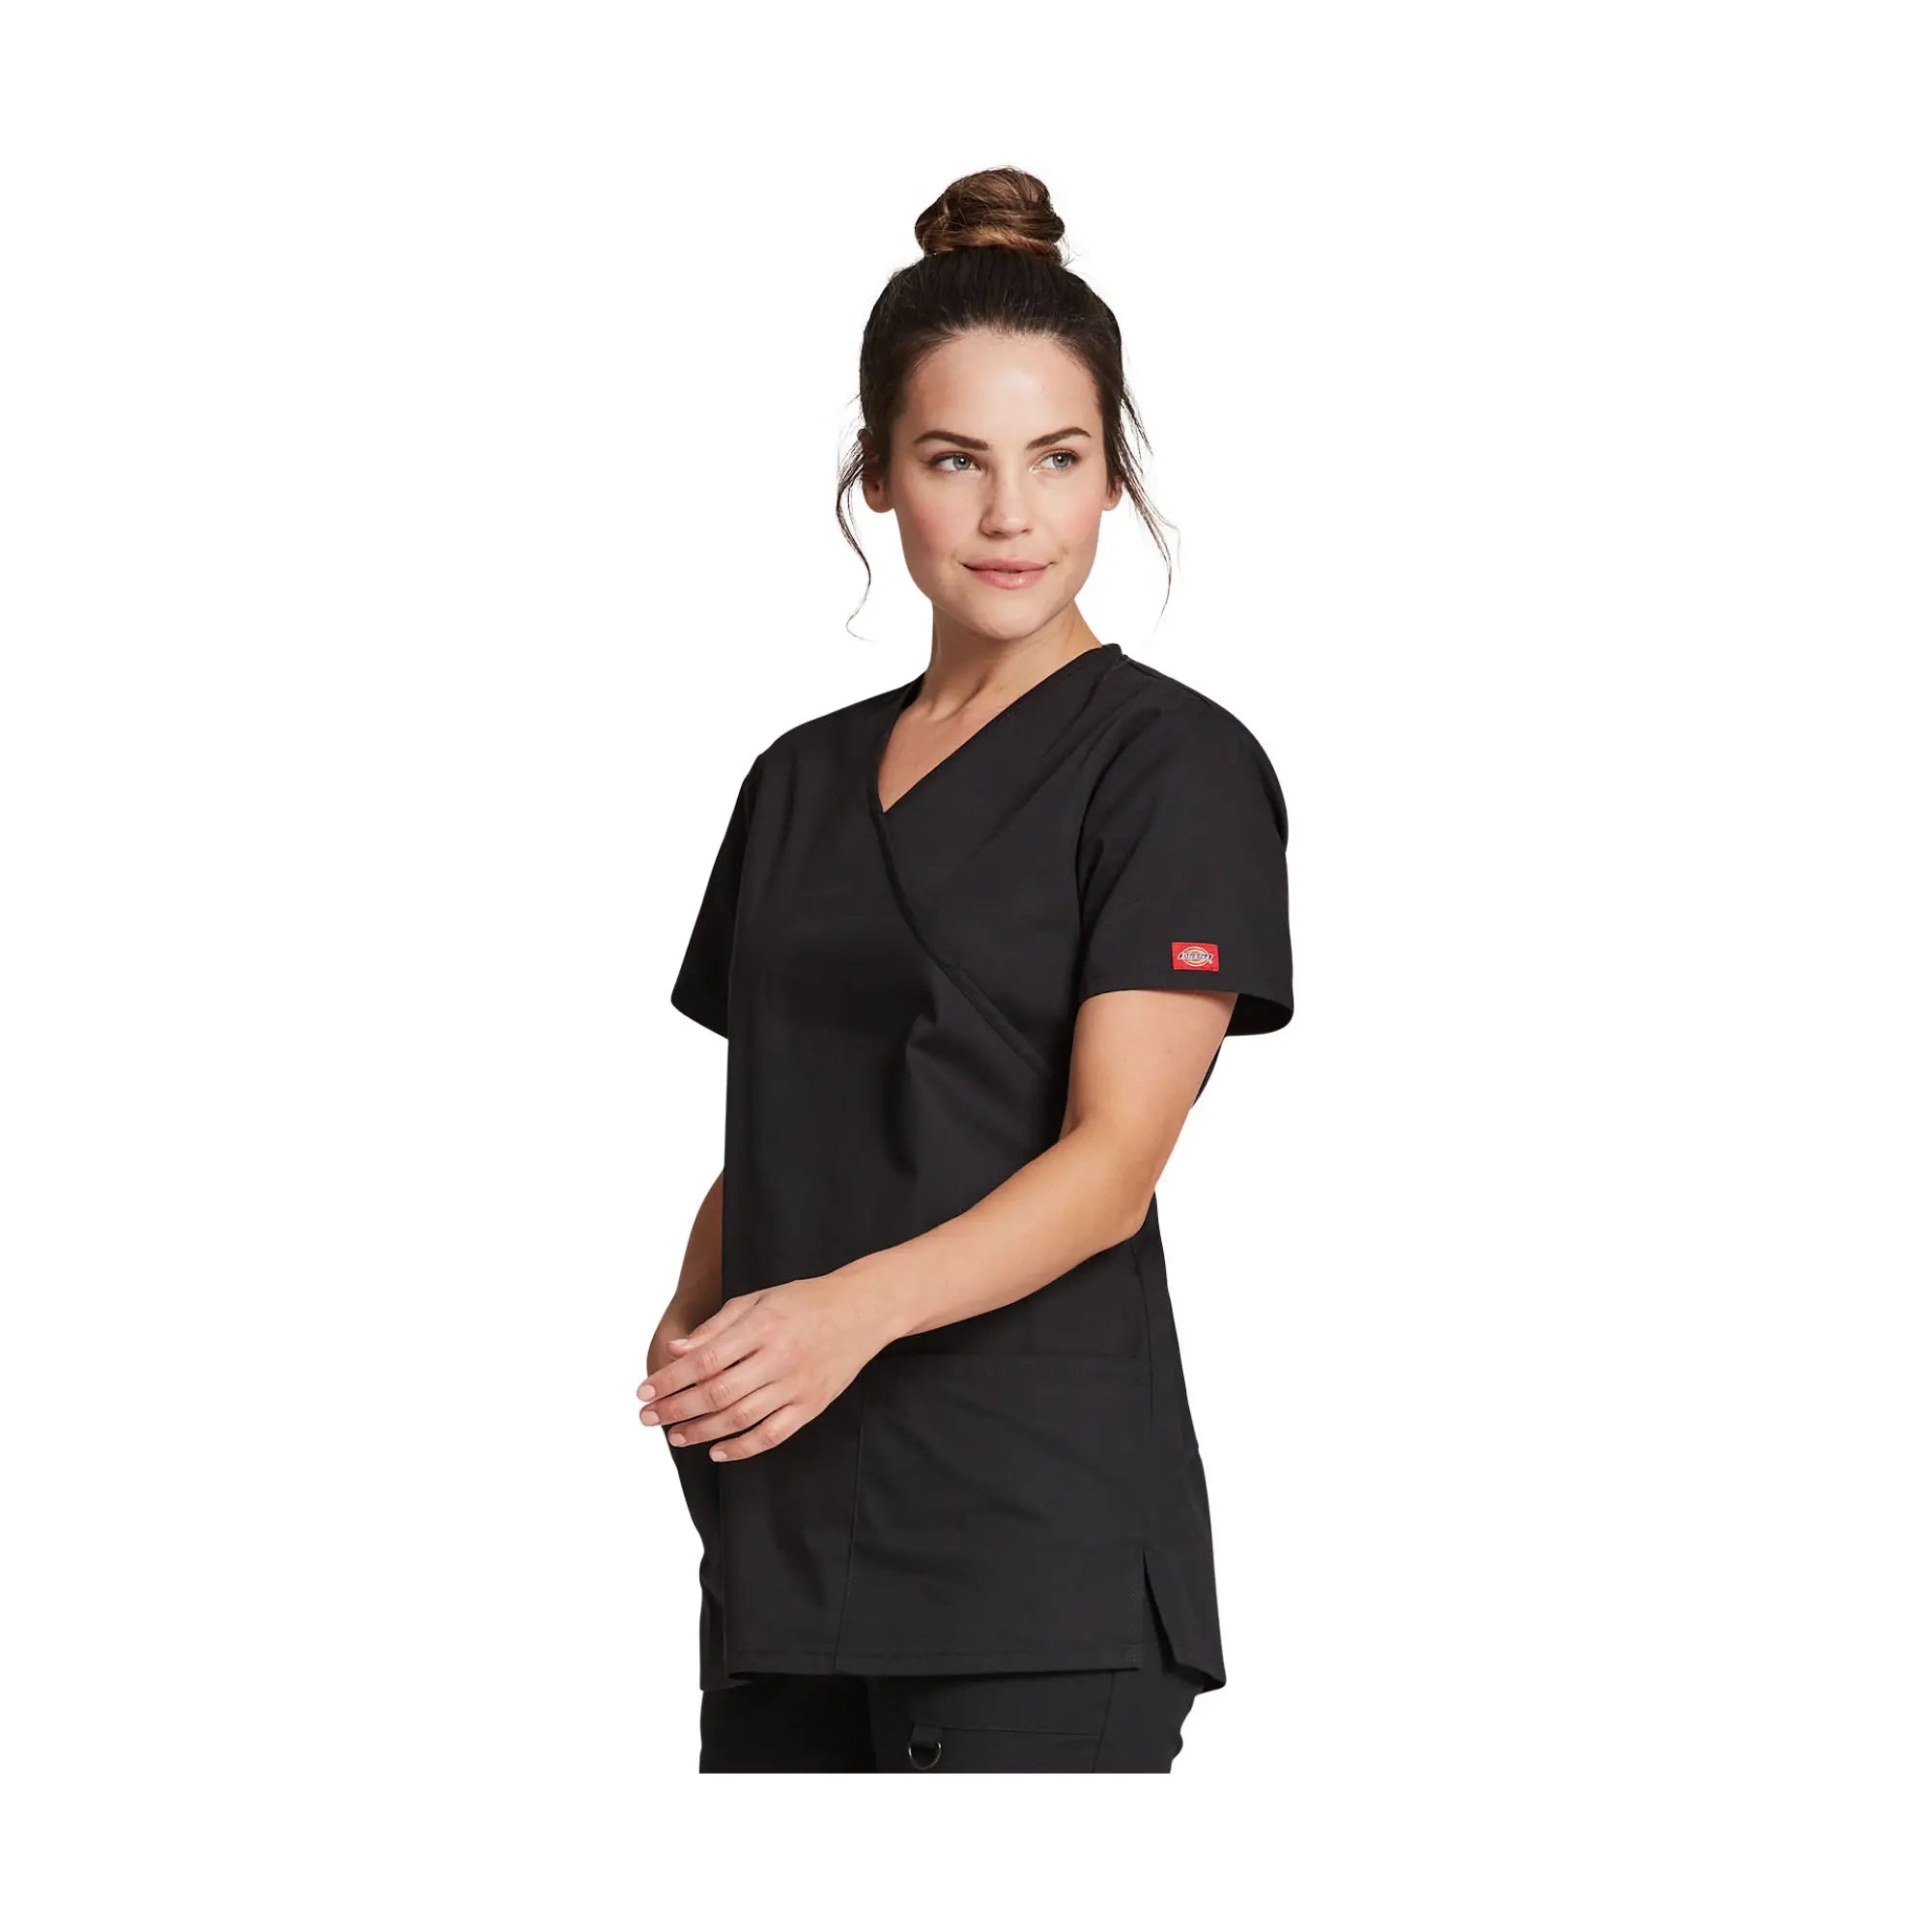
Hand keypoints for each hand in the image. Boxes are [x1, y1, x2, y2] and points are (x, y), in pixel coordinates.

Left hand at [635, 1276, 890, 1461]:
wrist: (863, 1310)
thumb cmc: (804, 1300)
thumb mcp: (758, 1299)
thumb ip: (716, 1326)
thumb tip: (675, 1350)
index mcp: (762, 1326)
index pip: (704, 1359)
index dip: (670, 1379)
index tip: (643, 1391)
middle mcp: (779, 1357)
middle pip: (717, 1392)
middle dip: (676, 1408)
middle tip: (647, 1416)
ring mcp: (797, 1385)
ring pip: (740, 1418)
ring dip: (701, 1431)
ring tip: (674, 1435)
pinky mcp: (812, 1405)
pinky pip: (772, 1435)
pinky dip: (742, 1447)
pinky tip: (717, 1451)